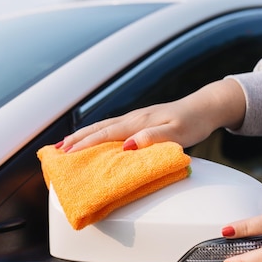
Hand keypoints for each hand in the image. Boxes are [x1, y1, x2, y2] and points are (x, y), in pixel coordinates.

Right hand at [60, 78, 245, 152]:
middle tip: (56, 152)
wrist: (206, 107)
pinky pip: (111, 127)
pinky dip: (97, 133)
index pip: (106, 134)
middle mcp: (133, 118)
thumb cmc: (193, 122)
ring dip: (83, 135)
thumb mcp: (178, 134)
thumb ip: (153, 139)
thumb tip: (127, 147)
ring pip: (103, 126)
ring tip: (65, 145)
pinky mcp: (140, 121)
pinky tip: (93, 138)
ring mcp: (135, 118)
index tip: (66, 154)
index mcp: (139, 122)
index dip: (85, 144)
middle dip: (76, 140)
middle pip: (98, 129)